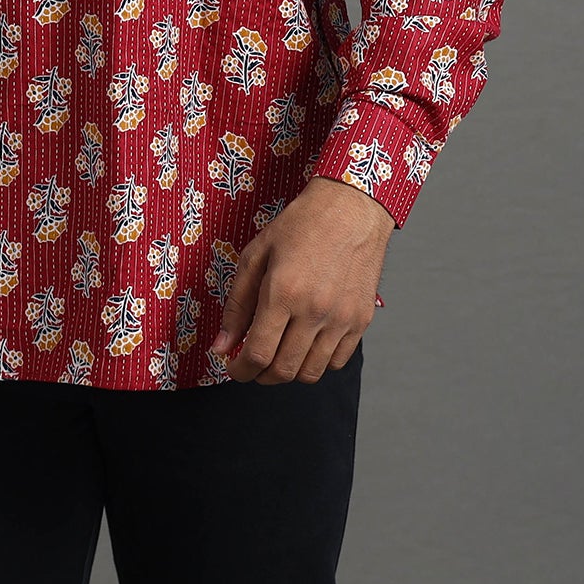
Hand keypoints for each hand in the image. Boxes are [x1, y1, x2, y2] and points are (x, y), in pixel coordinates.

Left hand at [209, 177, 393, 382]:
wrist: (350, 208)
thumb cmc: (301, 225)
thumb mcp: (256, 255)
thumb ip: (237, 304)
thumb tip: (221, 346)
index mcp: (283, 292)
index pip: (258, 354)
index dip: (240, 370)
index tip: (234, 367)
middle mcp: (314, 311)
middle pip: (283, 370)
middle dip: (260, 375)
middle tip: (252, 362)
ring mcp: (341, 319)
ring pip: (310, 373)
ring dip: (288, 371)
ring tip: (279, 352)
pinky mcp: (361, 321)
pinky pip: (336, 362)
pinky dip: (316, 362)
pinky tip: (305, 343)